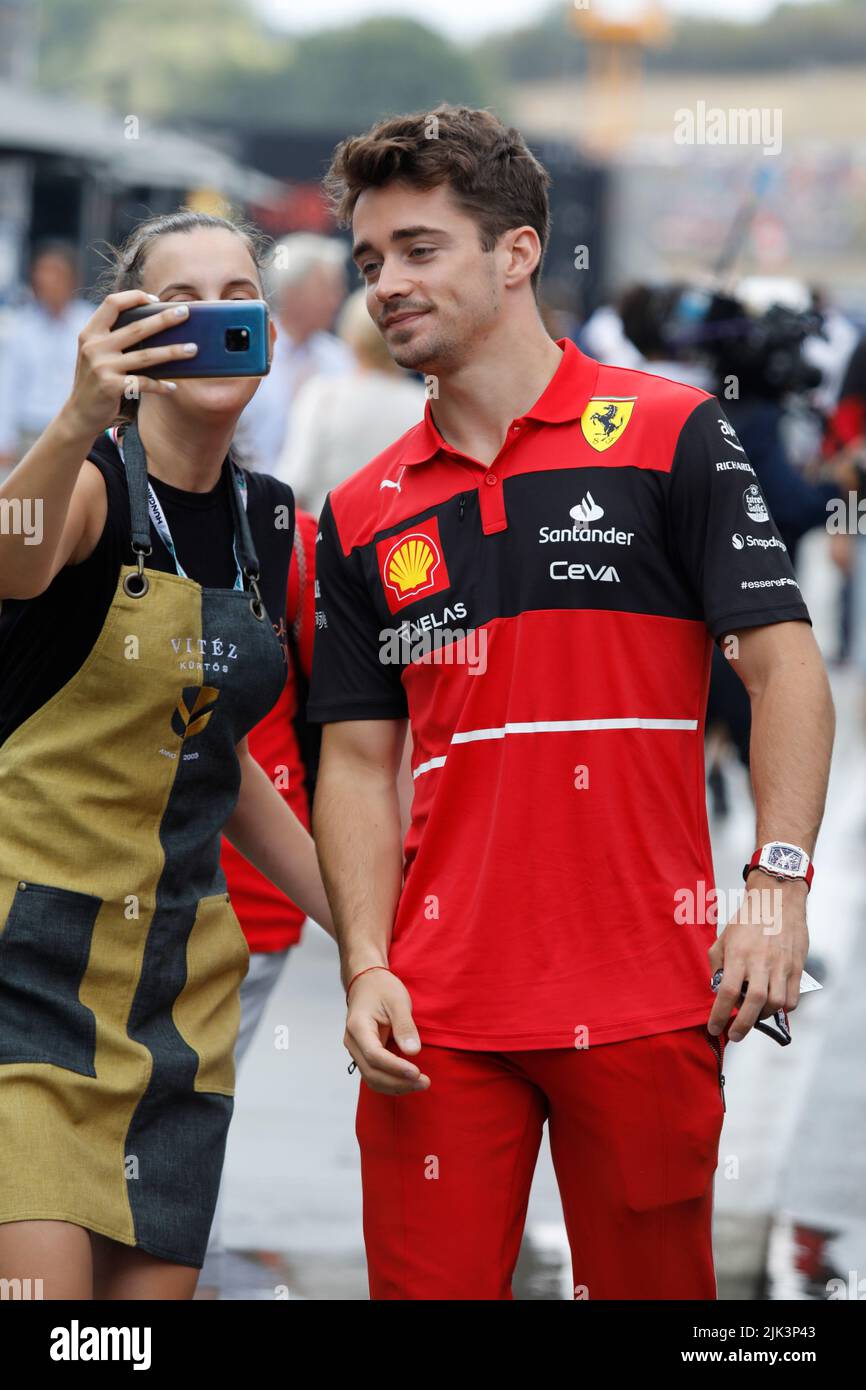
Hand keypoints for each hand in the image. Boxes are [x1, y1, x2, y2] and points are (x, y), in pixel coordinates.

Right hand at [61, 290, 196, 437]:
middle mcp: (94, 346)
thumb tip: (152, 324)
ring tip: (193, 349)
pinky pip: (143, 383)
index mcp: (90, 332)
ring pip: (146, 356)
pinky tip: (173, 387)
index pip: (112, 303)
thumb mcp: (96, 354)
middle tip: (186, 312)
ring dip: (172, 352)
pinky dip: (160, 386)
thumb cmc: (95, 381)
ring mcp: (101, 366)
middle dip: (164, 319)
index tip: (155, 300)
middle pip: (136, 327)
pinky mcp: (110, 387)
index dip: (134, 297)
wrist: (79, 414)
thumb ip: (113, 338)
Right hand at [344, 969, 429, 1094]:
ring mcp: (356, 1050)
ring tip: (421, 1084)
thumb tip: (413, 1052)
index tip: (416, 1072)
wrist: (367, 982)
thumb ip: (404, 1026)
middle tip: (425, 1082)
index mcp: (358, 1026)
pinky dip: (391, 1082)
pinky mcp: (364, 1054)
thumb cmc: (382, 988)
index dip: (395, 1067)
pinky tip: (409, 1081)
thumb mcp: (398, 1001)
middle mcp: (352, 1042)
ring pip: (371, 1078)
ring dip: (395, 1086)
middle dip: (398, 1082)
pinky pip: (374, 1074)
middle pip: (372, 1072)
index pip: (374, 1055)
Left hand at [708, 873, 808, 1041]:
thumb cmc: (748, 920)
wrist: (778, 901)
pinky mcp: (797, 968)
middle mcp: (761, 962)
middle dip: (742, 1025)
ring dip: (762, 1017)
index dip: (720, 1014)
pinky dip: (782, 1009)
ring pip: (776, 1004)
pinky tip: (772, 1007)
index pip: (728, 991)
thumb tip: (717, 990)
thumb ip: (718, 964)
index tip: (713, 1027)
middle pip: (754, 1003)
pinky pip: (792, 998)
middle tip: (734, 1035)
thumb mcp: (724, 938)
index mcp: (739, 954)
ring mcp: (782, 966)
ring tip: (752, 1016)